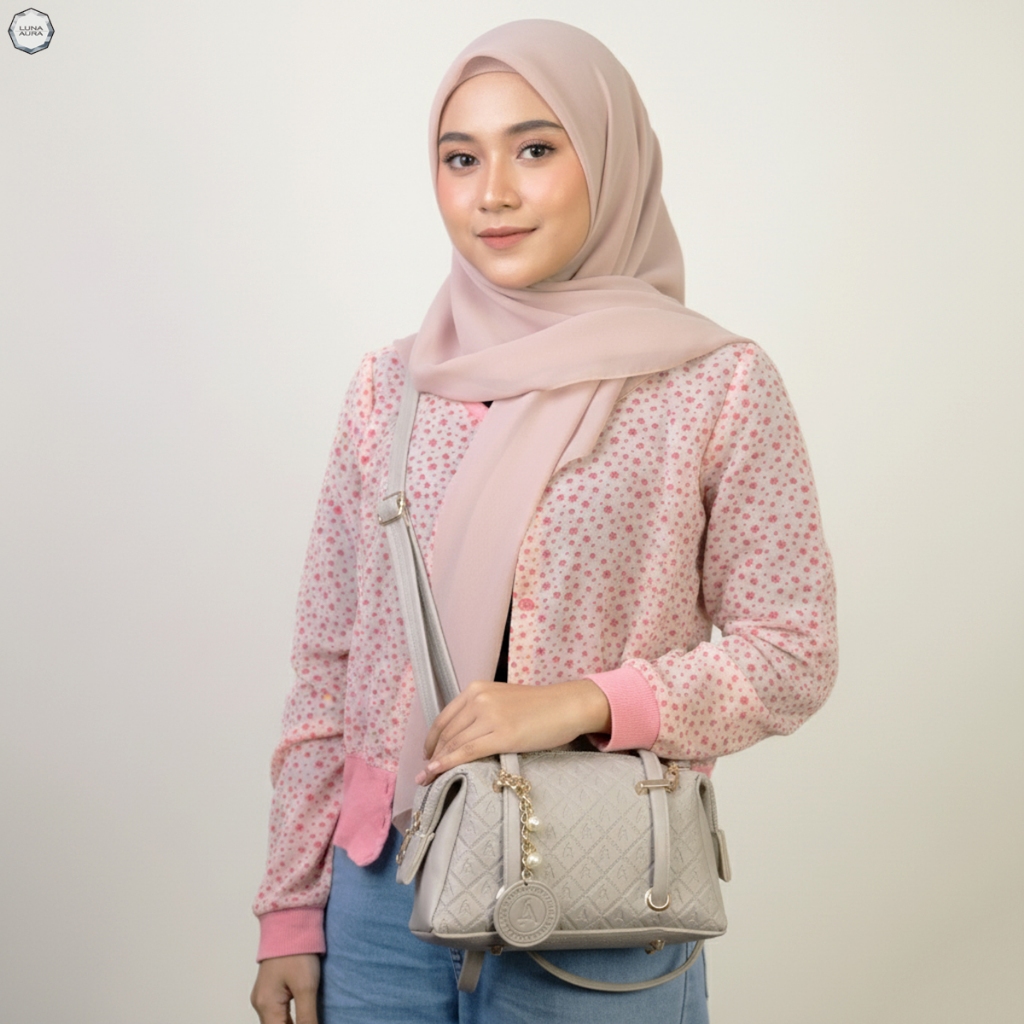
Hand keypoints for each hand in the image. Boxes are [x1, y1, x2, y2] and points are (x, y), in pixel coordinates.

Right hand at [251, 954, 319, 1023]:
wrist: (290, 922)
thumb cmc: (297, 952)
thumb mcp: (306, 987)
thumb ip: (307, 1017)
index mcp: (266, 1006)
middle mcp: (260, 1004)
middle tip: (312, 1021)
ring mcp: (264, 996)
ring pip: (277, 1022)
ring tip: (309, 1019)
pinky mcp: (270, 989)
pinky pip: (278, 1013)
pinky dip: (289, 1019)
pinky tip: (303, 1018)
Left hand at [418, 679, 610, 784]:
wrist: (566, 705)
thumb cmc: (539, 707)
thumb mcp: (503, 699)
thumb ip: (482, 710)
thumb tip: (464, 734)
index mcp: (477, 689)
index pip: (445, 718)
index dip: (431, 740)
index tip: (427, 756)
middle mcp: (479, 699)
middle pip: (447, 733)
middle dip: (432, 755)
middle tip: (424, 775)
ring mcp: (490, 716)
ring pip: (454, 744)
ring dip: (437, 763)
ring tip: (427, 780)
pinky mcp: (502, 734)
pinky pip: (467, 752)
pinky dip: (448, 763)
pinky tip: (437, 773)